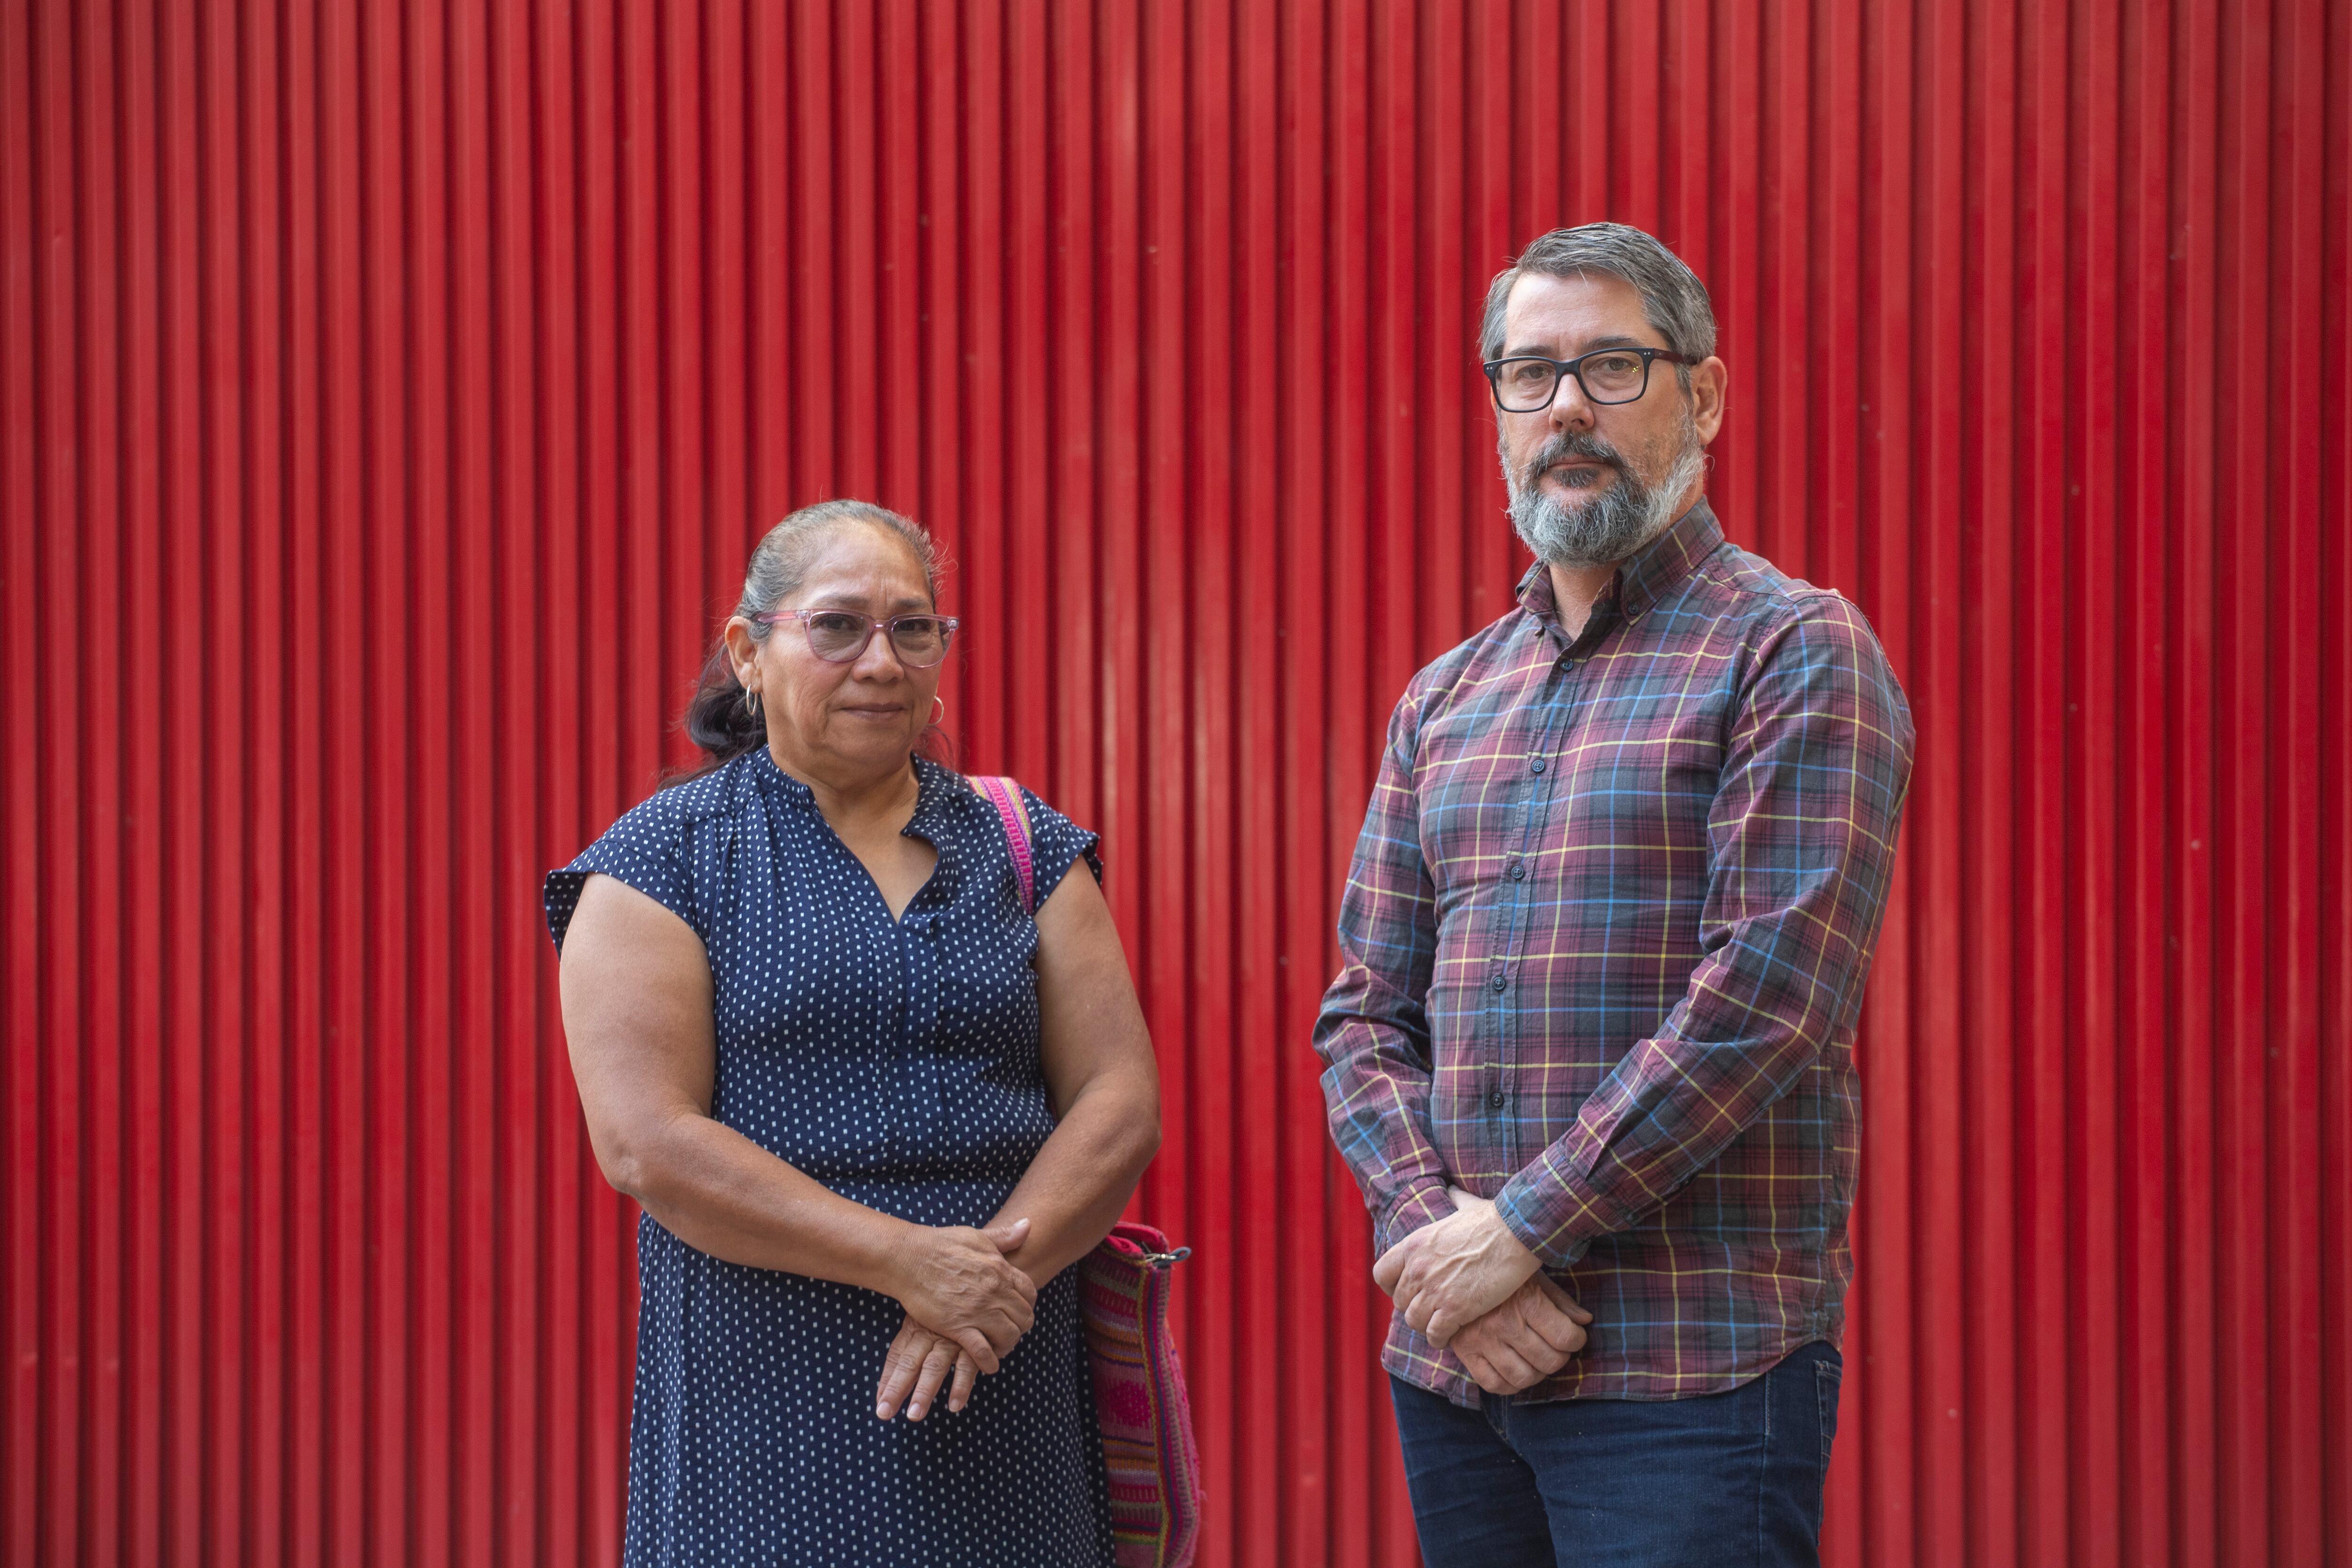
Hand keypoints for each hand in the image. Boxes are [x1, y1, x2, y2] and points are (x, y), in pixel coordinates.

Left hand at [875, 1314, 979, 1420]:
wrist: (982, 1294)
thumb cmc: (949, 1314)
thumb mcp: (926, 1322)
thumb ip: (908, 1352)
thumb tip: (885, 1389)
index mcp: (916, 1327)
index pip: (896, 1355)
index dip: (887, 1380)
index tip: (879, 1404)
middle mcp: (930, 1333)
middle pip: (909, 1363)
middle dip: (896, 1388)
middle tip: (884, 1413)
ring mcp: (952, 1339)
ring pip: (934, 1367)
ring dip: (924, 1391)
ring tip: (914, 1415)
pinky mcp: (975, 1344)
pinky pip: (967, 1366)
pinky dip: (961, 1386)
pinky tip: (955, 1405)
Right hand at [887, 1217, 1035, 1374]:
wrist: (908, 1258)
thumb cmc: (939, 1244)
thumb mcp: (977, 1235)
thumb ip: (1004, 1236)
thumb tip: (1028, 1225)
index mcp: (1000, 1268)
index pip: (1030, 1293)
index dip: (1027, 1305)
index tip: (1016, 1310)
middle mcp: (994, 1290)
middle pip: (1024, 1317)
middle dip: (1020, 1327)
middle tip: (1008, 1330)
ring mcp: (977, 1310)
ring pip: (1009, 1336)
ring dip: (1007, 1345)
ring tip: (997, 1346)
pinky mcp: (958, 1326)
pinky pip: (983, 1351)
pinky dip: (989, 1361)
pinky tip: (987, 1362)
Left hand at [1372, 1186, 1541, 1346]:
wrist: (1515, 1233)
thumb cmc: (1493, 1219)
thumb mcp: (1464, 1206)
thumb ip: (1454, 1201)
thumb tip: (1453, 1191)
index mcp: (1414, 1245)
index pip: (1381, 1274)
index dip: (1392, 1286)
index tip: (1407, 1290)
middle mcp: (1417, 1268)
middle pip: (1399, 1302)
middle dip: (1413, 1308)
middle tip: (1430, 1310)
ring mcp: (1434, 1289)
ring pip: (1414, 1321)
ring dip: (1426, 1325)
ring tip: (1439, 1325)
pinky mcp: (1455, 1308)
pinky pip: (1435, 1334)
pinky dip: (1440, 1339)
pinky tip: (1449, 1337)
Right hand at [1449, 1272, 1593, 1394]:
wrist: (1452, 1273)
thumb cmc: (1500, 1275)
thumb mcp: (1533, 1278)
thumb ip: (1560, 1301)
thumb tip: (1585, 1321)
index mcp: (1525, 1300)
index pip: (1566, 1337)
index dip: (1577, 1340)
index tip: (1573, 1335)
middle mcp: (1504, 1323)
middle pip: (1549, 1361)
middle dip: (1560, 1357)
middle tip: (1556, 1347)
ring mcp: (1483, 1341)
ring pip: (1524, 1377)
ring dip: (1538, 1373)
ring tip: (1537, 1359)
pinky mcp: (1465, 1353)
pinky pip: (1494, 1385)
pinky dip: (1510, 1384)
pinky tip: (1516, 1370)